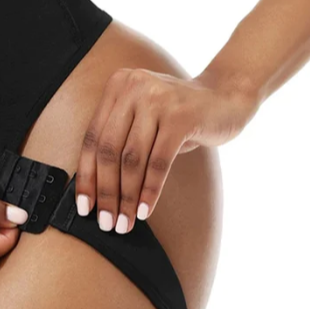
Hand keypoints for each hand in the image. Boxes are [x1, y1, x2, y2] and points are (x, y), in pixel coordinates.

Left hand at [75, 67, 258, 233]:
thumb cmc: (177, 116)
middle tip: (106, 222)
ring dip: (127, 197)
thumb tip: (96, 191)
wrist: (226, 97)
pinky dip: (150, 190)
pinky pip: (159, 162)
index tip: (83, 207)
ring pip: (132, 159)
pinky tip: (145, 211)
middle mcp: (133, 87)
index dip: (86, 175)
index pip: (92, 138)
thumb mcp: (143, 118)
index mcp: (117, 85)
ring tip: (125, 223)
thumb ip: (119, 140)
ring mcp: (157, 99)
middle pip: (109, 150)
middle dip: (105, 191)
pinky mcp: (182, 117)